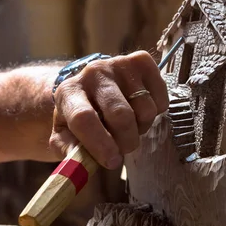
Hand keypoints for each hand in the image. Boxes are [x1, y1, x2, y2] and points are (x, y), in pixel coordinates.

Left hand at [50, 51, 168, 168]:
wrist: (92, 85)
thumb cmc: (80, 116)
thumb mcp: (65, 136)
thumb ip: (70, 151)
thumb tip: (82, 165)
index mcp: (68, 91)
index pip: (84, 118)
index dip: (100, 143)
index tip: (112, 162)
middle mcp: (93, 72)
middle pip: (120, 114)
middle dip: (126, 141)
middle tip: (124, 150)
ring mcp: (119, 63)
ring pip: (145, 109)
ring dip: (141, 128)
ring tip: (130, 127)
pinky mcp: (142, 61)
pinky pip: (160, 99)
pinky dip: (156, 113)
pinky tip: (140, 110)